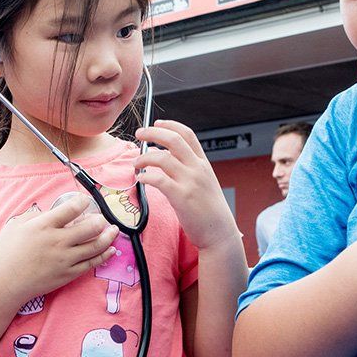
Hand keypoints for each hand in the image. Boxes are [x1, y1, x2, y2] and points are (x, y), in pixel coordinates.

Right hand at [0, 194, 119, 301]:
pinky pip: (92, 263)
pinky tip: (110, 250)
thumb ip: (35, 215)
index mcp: (43, 226)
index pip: (71, 209)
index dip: (82, 202)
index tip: (85, 201)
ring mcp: (65, 259)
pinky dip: (104, 255)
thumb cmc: (6, 253)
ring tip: (113, 230)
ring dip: (108, 236)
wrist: (4, 284)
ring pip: (95, 245)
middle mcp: (57, 241)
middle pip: (90, 227)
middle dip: (100, 220)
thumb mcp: (15, 226)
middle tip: (101, 218)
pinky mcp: (68, 274)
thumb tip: (52, 211)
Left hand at [134, 120, 240, 249]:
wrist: (220, 233)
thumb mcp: (204, 183)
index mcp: (203, 164)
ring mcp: (190, 182)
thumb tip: (164, 156)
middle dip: (152, 133)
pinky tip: (141, 179)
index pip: (187, 135)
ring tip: (136, 164)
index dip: (170, 125)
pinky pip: (158, 179)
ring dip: (144, 158)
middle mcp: (197, 169)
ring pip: (162, 158)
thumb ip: (188, 169)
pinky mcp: (181, 197)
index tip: (156, 123)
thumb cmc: (209, 210)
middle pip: (173, 140)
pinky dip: (146, 176)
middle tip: (139, 134)